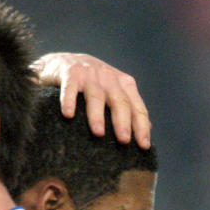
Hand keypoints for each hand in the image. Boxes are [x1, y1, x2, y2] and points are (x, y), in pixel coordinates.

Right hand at [31, 53, 150, 148]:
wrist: (62, 62)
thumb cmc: (92, 83)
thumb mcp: (113, 91)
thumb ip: (130, 107)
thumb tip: (148, 129)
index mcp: (124, 84)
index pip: (137, 107)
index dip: (141, 127)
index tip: (144, 146)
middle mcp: (109, 78)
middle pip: (120, 101)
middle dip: (123, 122)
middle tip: (124, 141)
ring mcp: (89, 74)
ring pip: (96, 96)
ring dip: (97, 115)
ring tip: (98, 133)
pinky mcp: (70, 73)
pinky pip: (70, 88)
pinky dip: (69, 101)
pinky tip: (69, 115)